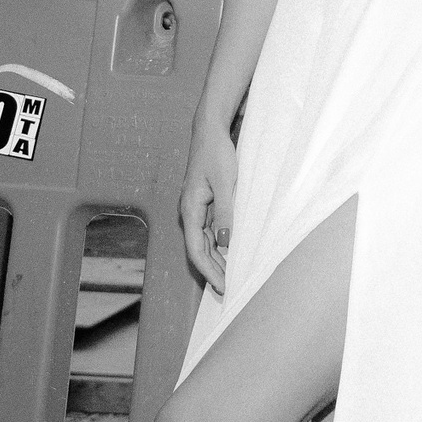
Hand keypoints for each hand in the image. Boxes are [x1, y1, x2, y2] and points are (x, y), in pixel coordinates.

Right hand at [179, 124, 235, 291]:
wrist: (210, 131)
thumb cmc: (217, 153)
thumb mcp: (226, 183)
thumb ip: (226, 213)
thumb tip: (224, 243)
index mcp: (190, 208)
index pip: (195, 249)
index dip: (208, 270)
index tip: (221, 286)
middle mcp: (189, 212)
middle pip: (198, 249)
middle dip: (212, 270)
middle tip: (229, 289)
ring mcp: (197, 208)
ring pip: (204, 242)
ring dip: (216, 260)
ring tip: (231, 277)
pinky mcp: (205, 204)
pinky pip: (210, 231)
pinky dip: (219, 245)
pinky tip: (231, 254)